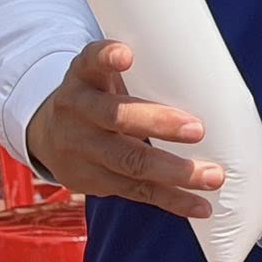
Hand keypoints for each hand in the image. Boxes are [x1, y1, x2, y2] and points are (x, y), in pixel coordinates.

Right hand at [25, 41, 224, 219]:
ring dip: (175, 172)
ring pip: (130, 163)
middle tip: (198, 130)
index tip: (126, 56)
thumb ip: (139, 69)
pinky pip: (136, 192)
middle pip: (116, 118)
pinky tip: (199, 206)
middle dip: (158, 124)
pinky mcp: (93, 182)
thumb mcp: (102, 72)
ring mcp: (82, 149)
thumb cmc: (98, 93)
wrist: (48, 134)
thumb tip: (208, 73)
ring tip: (213, 176)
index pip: (92, 60)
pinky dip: (171, 200)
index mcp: (83, 75)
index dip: (107, 57)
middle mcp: (78, 110)